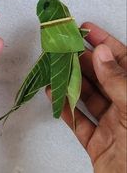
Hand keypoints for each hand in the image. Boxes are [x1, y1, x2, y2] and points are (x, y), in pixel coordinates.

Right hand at [47, 22, 126, 172]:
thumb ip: (117, 82)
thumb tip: (101, 52)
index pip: (122, 62)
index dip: (105, 43)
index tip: (86, 30)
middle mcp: (126, 108)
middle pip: (102, 77)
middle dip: (82, 60)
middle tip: (62, 46)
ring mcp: (112, 126)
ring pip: (88, 97)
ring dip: (71, 81)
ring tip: (54, 65)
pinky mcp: (97, 143)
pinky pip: (78, 121)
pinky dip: (65, 108)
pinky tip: (54, 94)